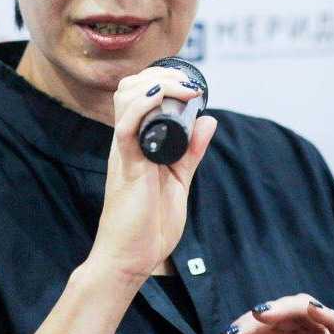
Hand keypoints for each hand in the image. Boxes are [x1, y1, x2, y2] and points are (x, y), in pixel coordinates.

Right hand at [89, 65, 216, 284]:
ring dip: (156, 84)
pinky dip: (143, 106)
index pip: (138, 94)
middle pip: (130, 88)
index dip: (162, 78)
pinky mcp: (126, 166)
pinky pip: (127, 128)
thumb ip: (191, 151)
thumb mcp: (178, 179)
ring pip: (126, 99)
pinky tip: (162, 98)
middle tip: (190, 83)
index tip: (190, 83)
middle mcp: (127, 141)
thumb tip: (208, 120)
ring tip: (184, 88)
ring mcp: (124, 152)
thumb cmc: (148, 223)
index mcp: (137, 142)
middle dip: (161, 74)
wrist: (131, 259)